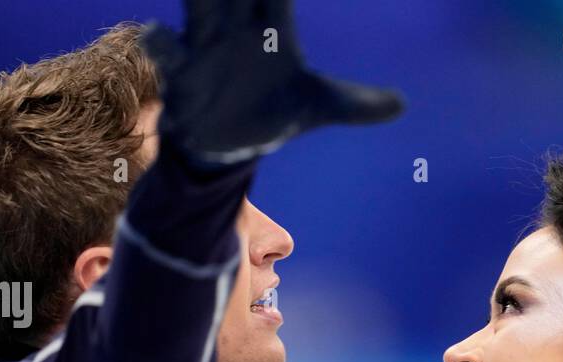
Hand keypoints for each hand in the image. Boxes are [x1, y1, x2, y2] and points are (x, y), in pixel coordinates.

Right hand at [142, 0, 404, 168]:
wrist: (227, 146)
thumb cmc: (271, 111)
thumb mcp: (315, 108)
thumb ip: (354, 104)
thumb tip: (401, 105)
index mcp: (272, 28)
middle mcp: (237, 28)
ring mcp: (205, 46)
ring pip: (200, 4)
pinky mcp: (181, 73)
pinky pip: (168, 50)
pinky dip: (162, 42)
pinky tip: (161, 35)